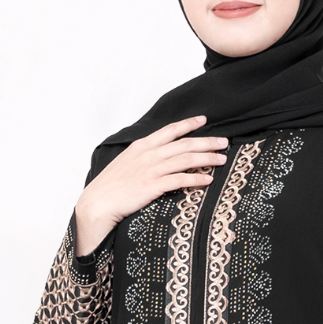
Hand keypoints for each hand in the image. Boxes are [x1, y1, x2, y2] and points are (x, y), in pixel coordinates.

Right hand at [74, 115, 227, 254]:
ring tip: (222, 160)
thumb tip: (159, 156)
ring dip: (208, 159)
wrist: (99, 203)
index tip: (204, 120)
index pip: (170, 130)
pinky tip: (208, 179)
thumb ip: (143, 157)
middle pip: (185, 144)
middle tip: (224, 142)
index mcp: (142, 146)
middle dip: (208, 142)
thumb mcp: (126, 163)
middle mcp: (149, 154)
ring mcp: (152, 169)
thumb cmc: (111, 186)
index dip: (189, 124)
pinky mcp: (154, 186)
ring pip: (187, 159)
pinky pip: (181, 180)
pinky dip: (197, 179)